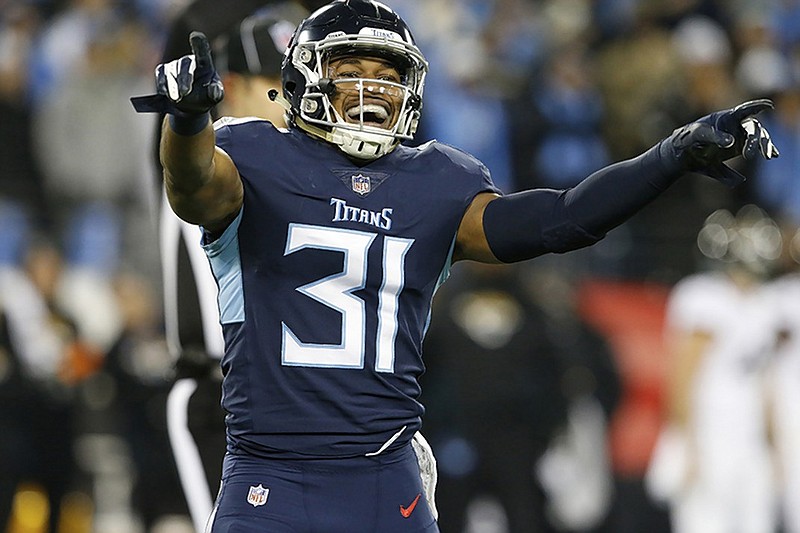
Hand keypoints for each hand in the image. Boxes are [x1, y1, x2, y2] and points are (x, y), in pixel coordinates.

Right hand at [131, 31, 223, 115]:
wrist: (191, 106)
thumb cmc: (205, 97)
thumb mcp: (214, 97)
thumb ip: (216, 93)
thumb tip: (214, 89)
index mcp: (204, 63)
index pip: (202, 49)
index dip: (198, 42)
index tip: (195, 35)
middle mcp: (188, 60)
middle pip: (185, 66)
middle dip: (184, 80)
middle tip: (185, 93)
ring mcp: (175, 65)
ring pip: (171, 72)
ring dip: (173, 86)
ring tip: (176, 99)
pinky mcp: (163, 71)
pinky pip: (160, 74)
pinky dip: (162, 84)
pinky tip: (164, 93)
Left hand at [662, 99, 779, 186]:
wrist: (681, 154)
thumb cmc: (688, 139)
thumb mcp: (697, 135)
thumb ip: (713, 137)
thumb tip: (732, 143)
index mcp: (726, 118)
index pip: (744, 110)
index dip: (756, 107)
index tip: (768, 106)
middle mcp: (735, 126)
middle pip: (753, 128)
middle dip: (755, 139)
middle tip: (748, 155)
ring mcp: (738, 137)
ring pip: (758, 138)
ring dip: (764, 145)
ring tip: (768, 155)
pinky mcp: (737, 149)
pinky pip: (754, 149)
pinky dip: (764, 150)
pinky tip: (772, 155)